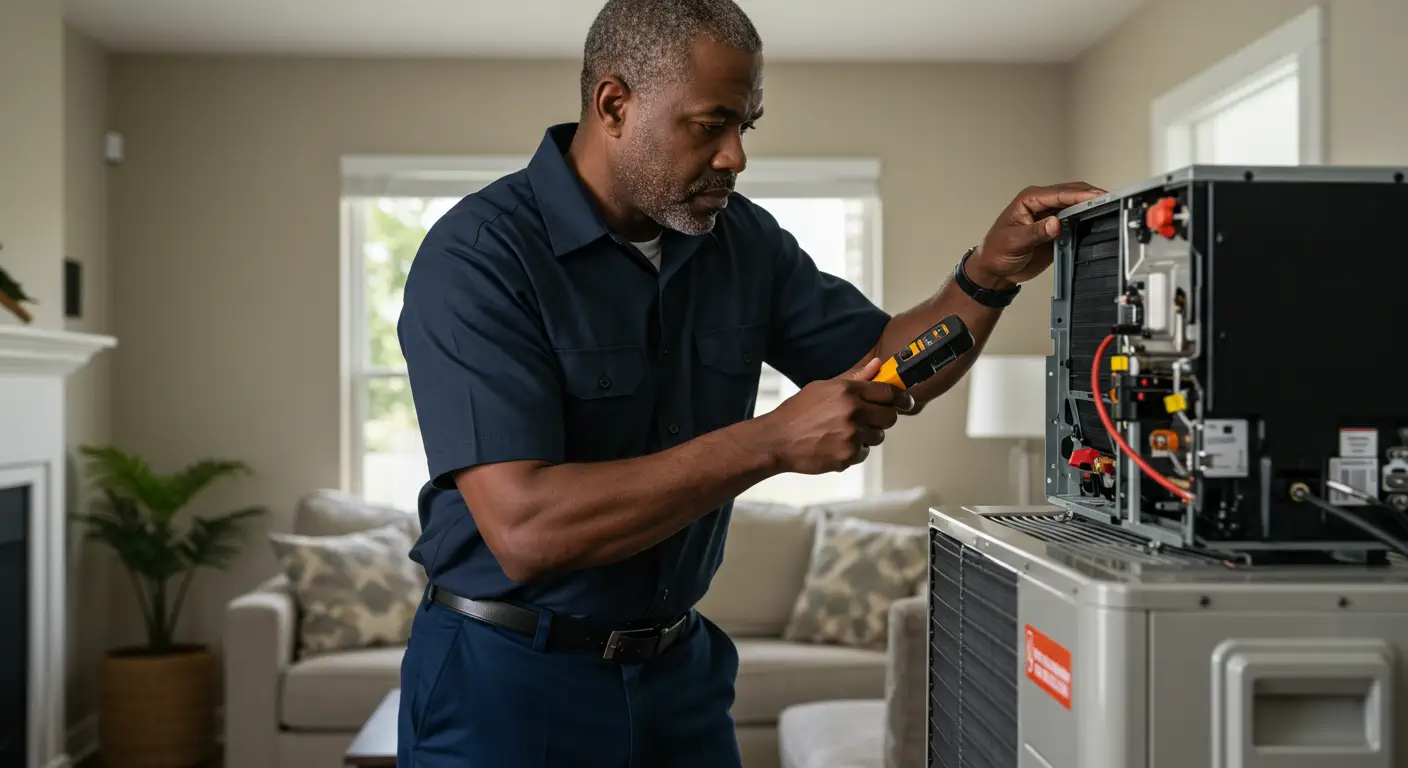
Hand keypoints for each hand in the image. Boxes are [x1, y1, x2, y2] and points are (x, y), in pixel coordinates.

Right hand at [757, 359, 912, 474]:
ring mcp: (851, 435)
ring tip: (843, 433)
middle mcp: (853, 412)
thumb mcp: (824, 387)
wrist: (777, 440)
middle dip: (882, 418)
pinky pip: (864, 453)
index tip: (906, 402)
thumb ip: (854, 377)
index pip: (888, 392)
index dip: (902, 398)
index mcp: (848, 391)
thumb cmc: (798, 412)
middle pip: (890, 417)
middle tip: (867, 419)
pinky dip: (854, 451)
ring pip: (877, 436)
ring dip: (867, 436)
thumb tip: (878, 364)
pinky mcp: (848, 455)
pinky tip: (835, 445)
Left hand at [969, 182, 1105, 288]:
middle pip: (1071, 194)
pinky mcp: (1056, 229)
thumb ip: (1036, 232)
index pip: (1059, 193)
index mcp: (1029, 200)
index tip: (1097, 197)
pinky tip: (1098, 221)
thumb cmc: (996, 252)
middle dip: (1091, 196)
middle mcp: (1041, 204)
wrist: (995, 271)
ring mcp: (1050, 216)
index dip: (1079, 195)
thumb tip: (1055, 223)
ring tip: (1110, 208)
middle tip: (1110, 200)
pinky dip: (1087, 220)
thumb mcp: (1014, 242)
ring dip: (1091, 206)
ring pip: (1076, 206)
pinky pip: (1075, 221)